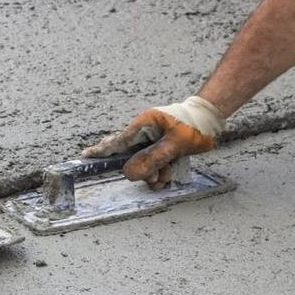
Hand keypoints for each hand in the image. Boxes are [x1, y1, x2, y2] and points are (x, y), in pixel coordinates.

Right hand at [81, 96, 223, 189]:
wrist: (210, 119)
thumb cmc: (195, 125)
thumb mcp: (176, 143)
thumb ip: (153, 158)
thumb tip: (130, 172)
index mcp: (143, 126)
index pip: (117, 142)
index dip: (101, 151)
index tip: (84, 157)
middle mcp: (143, 134)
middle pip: (129, 159)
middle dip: (142, 171)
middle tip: (158, 175)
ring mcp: (150, 142)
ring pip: (142, 166)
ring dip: (155, 174)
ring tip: (169, 172)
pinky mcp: (158, 149)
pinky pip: (152, 166)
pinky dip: (160, 173)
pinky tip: (170, 172)